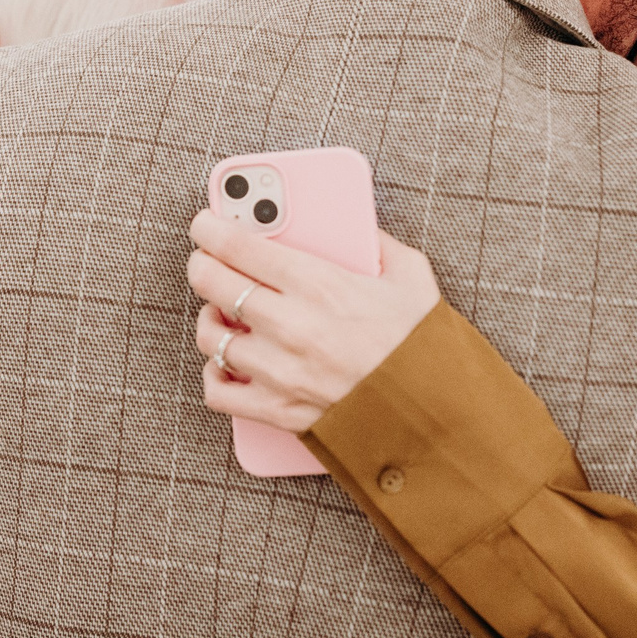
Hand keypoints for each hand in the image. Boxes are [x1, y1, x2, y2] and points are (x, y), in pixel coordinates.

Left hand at [185, 208, 440, 434]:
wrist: (434, 414)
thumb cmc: (422, 345)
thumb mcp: (410, 277)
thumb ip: (378, 244)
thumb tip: (356, 227)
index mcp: (320, 284)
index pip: (242, 246)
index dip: (212, 229)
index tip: (204, 223)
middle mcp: (291, 325)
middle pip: (215, 284)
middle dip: (201, 265)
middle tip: (203, 259)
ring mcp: (279, 370)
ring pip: (210, 336)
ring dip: (210, 319)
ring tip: (220, 312)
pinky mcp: (276, 410)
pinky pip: (218, 391)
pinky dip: (214, 375)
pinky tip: (226, 363)